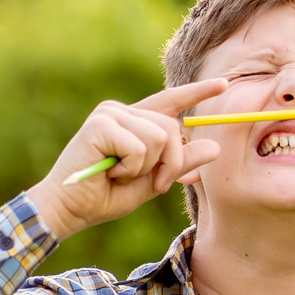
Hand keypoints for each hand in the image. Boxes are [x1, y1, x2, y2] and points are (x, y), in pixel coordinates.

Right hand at [24, 79, 228, 240]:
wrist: (69, 210)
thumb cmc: (105, 197)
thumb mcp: (152, 181)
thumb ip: (180, 164)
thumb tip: (215, 147)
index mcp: (134, 123)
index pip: (171, 102)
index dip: (197, 92)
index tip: (224, 84)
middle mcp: (122, 112)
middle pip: (172, 127)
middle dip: (171, 163)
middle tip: (152, 183)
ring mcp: (110, 114)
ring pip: (159, 137)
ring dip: (147, 167)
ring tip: (120, 175)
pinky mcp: (100, 124)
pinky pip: (140, 146)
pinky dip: (131, 168)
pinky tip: (109, 172)